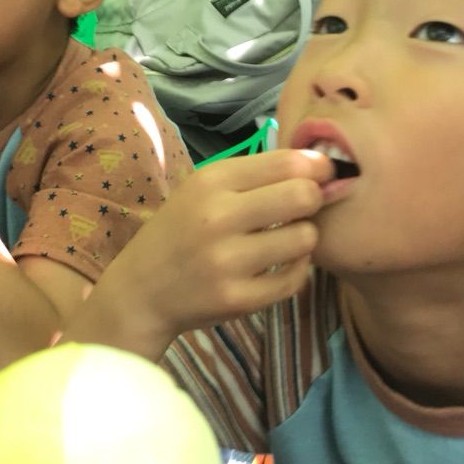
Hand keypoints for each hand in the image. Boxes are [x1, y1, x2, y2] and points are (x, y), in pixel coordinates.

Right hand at [87, 149, 332, 353]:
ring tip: (285, 239)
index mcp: (210, 182)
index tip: (321, 175)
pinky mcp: (238, 299)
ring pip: (305, 239)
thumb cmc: (180, 230)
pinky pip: (295, 279)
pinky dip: (296, 269)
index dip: (317, 167)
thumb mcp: (203, 189)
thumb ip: (256, 175)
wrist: (141, 290)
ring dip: (304, 238)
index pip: (287, 164)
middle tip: (303, 208)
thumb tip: (320, 166)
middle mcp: (217, 218)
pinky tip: (280, 264)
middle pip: (303, 197)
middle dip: (314, 199)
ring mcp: (227, 262)